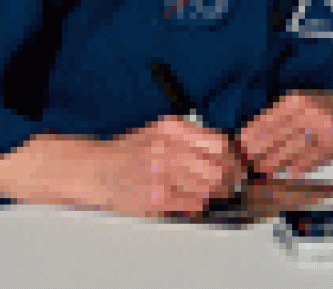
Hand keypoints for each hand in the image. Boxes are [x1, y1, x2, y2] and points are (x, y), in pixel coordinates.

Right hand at [85, 116, 246, 217]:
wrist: (97, 170)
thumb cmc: (131, 151)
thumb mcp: (159, 131)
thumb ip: (191, 136)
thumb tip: (228, 150)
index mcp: (172, 128)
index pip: (219, 143)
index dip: (233, 157)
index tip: (236, 164)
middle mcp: (168, 148)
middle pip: (218, 169)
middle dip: (227, 179)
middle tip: (228, 184)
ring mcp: (162, 174)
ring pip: (208, 188)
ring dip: (212, 192)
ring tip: (205, 190)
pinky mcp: (157, 198)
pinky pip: (193, 203)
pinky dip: (196, 203)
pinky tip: (188, 198)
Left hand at [236, 90, 332, 177]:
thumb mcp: (307, 102)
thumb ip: (283, 116)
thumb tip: (255, 135)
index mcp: (297, 100)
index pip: (265, 121)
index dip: (251, 136)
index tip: (242, 147)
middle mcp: (308, 114)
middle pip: (273, 138)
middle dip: (258, 153)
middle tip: (248, 163)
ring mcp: (321, 131)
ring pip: (288, 153)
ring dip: (273, 163)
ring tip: (263, 169)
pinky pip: (307, 162)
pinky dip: (294, 169)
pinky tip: (286, 172)